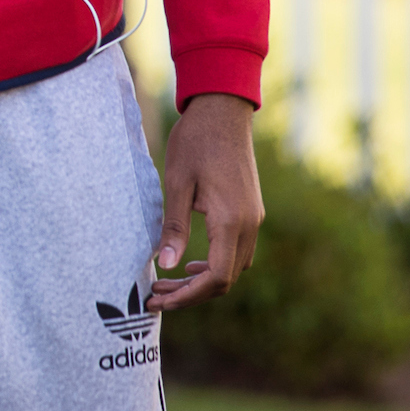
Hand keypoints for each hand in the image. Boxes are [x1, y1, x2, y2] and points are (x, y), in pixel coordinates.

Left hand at [149, 93, 262, 311]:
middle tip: (156, 296)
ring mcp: (254, 219)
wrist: (223, 111)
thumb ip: (174, 227)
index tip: (159, 299)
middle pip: (225, 280)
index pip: (215, 278)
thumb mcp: (176, 182)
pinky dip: (215, 264)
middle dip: (190, 294)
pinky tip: (191, 262)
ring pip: (233, 268)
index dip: (187, 296)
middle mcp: (249, 225)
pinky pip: (237, 251)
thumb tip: (167, 266)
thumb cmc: (195, 141)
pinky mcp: (251, 212)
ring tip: (167, 282)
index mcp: (230, 221)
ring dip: (202, 281)